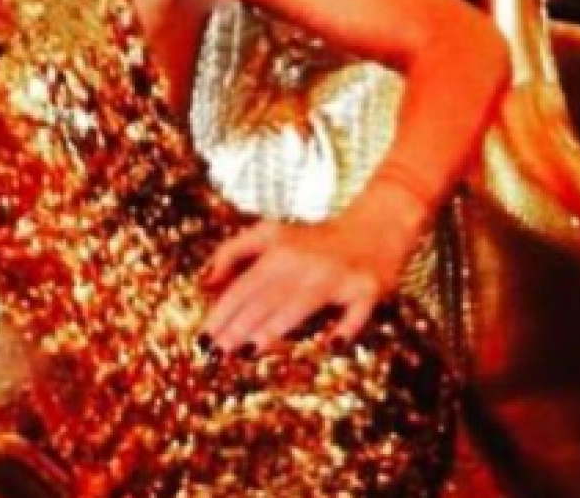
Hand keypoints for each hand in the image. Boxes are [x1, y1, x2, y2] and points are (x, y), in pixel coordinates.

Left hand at [197, 186, 430, 353]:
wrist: (376, 226)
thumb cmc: (316, 240)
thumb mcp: (271, 234)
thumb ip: (233, 253)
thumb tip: (204, 284)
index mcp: (279, 252)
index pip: (243, 288)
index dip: (221, 314)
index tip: (202, 340)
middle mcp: (305, 264)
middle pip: (266, 299)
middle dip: (239, 327)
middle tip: (216, 353)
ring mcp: (337, 277)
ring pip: (300, 305)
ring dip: (274, 328)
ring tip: (248, 351)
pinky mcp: (367, 289)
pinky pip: (355, 313)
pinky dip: (344, 328)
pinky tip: (329, 345)